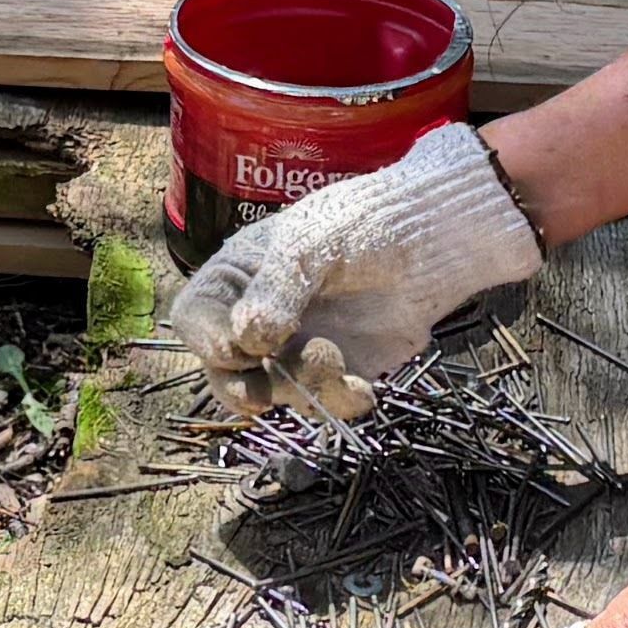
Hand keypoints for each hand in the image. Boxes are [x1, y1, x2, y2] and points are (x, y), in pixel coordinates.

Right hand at [157, 123, 541, 419]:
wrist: (433, 241)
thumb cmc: (362, 223)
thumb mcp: (310, 244)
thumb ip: (275, 290)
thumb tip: (245, 340)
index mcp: (238, 277)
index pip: (195, 317)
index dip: (207, 340)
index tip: (239, 350)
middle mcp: (258, 319)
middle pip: (223, 371)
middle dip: (243, 389)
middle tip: (262, 396)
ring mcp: (296, 350)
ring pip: (275, 394)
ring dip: (301, 389)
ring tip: (336, 361)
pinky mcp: (337, 374)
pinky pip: (323, 405)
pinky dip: (339, 403)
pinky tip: (362, 390)